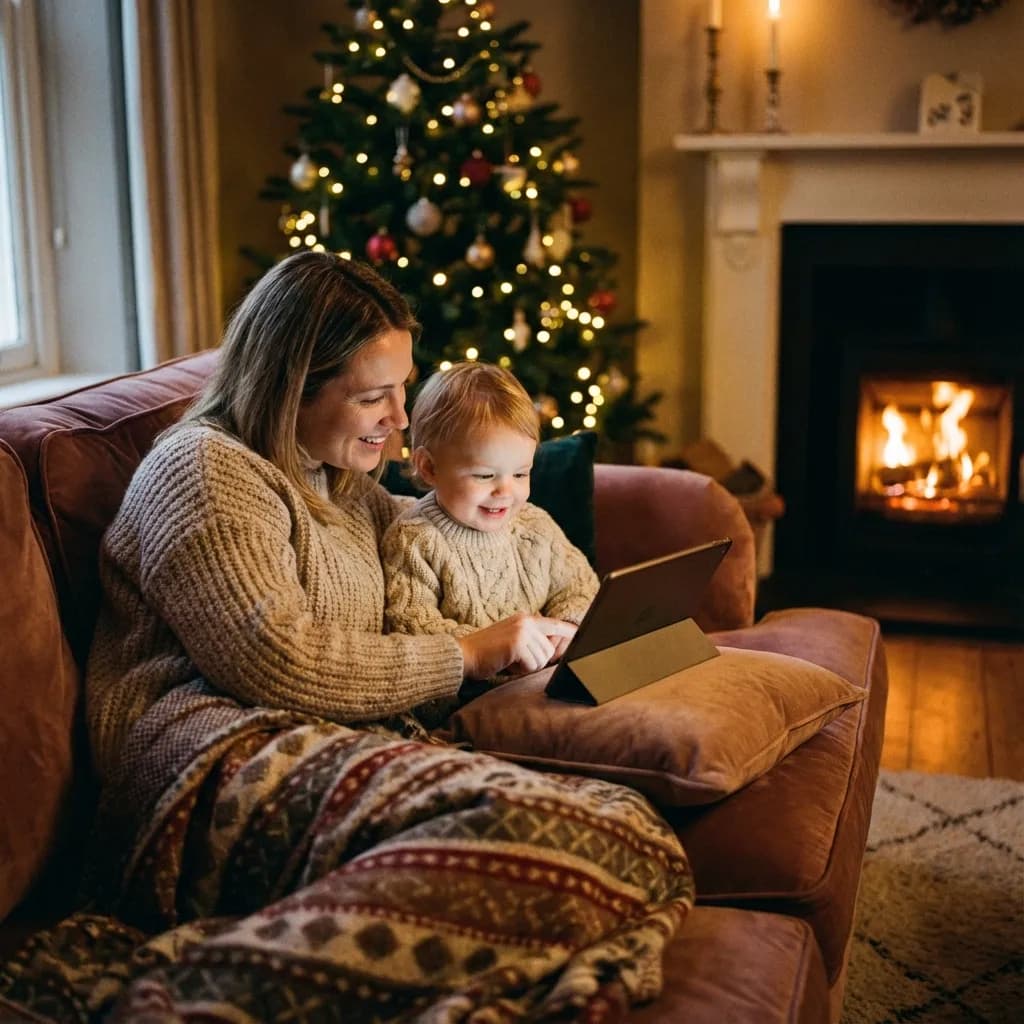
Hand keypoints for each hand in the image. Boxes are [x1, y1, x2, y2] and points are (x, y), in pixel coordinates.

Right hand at [457, 613, 575, 678]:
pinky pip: (532, 665)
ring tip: (509, 661)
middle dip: (536, 661)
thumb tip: (553, 651)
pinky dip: (520, 670)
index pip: (554, 625)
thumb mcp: (512, 640)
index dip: (568, 632)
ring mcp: (522, 632)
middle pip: (550, 650)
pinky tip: (506, 664)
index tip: (581, 634)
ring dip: (528, 667)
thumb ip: (531, 641)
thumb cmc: (487, 653)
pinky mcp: (517, 644)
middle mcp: (526, 621)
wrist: (464, 655)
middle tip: (515, 661)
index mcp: (525, 618)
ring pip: (542, 659)